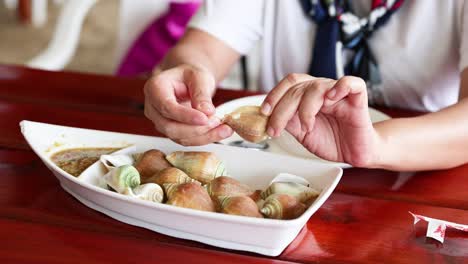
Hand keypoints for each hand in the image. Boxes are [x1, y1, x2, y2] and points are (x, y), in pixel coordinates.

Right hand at [144, 64, 232, 145]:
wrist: (188, 81)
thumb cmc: (190, 75)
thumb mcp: (199, 76)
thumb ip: (201, 93)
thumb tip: (207, 112)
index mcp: (155, 88)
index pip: (166, 107)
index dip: (185, 116)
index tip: (205, 118)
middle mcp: (153, 107)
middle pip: (169, 126)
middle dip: (195, 128)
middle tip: (217, 122)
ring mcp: (160, 121)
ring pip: (178, 137)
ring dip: (203, 136)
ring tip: (224, 128)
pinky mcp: (171, 131)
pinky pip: (186, 140)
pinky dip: (204, 138)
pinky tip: (220, 132)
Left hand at [261, 74, 381, 166]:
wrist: (354, 153)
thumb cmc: (332, 140)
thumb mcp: (301, 133)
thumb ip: (287, 121)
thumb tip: (267, 117)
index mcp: (308, 94)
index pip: (289, 84)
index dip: (274, 95)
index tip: (264, 112)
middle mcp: (322, 90)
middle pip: (298, 88)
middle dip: (281, 110)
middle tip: (276, 129)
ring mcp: (339, 94)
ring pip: (317, 87)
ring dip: (305, 109)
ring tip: (306, 127)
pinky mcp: (357, 100)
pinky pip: (352, 83)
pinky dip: (341, 86)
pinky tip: (331, 99)